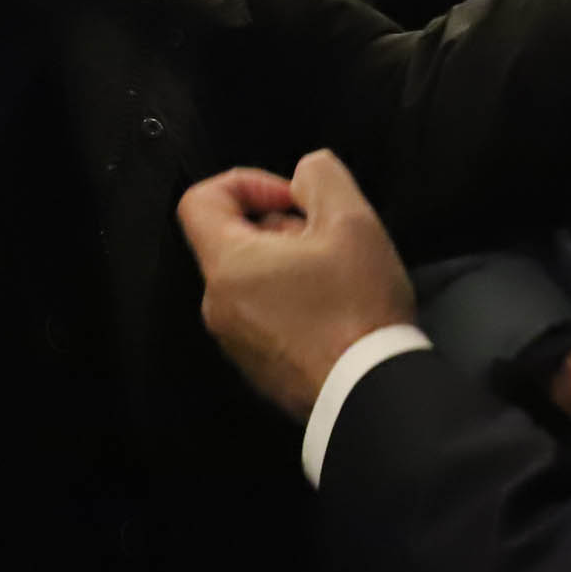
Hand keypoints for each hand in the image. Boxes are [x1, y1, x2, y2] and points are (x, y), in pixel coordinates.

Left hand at [178, 151, 414, 420]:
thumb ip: (321, 176)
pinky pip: (263, 316)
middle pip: (232, 241)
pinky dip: (292, 301)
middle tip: (328, 240)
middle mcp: (218, 305)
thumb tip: (303, 176)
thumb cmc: (357, 307)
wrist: (370, 395)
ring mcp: (235, 342)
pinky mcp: (257, 368)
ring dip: (289, 265)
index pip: (199, 200)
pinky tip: (334, 312)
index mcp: (227, 264)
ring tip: (337, 278)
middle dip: (280, 228)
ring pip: (251, 280)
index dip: (246, 183)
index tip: (292, 200)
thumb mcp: (352, 221)